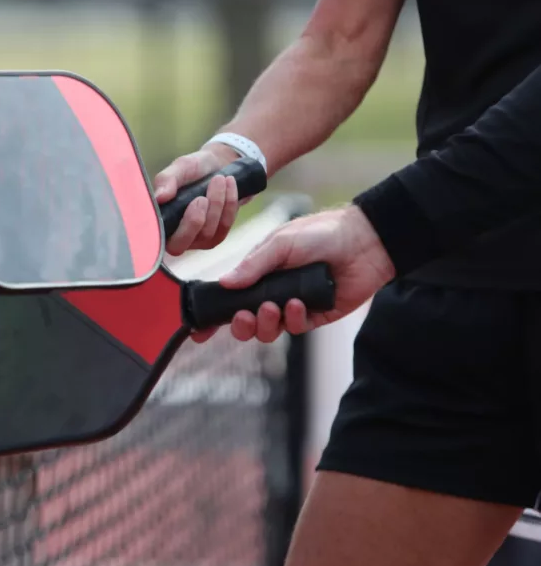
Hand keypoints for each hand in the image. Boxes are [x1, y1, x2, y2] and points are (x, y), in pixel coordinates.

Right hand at [153, 143, 249, 254]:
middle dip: (194, 220)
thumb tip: (159, 198)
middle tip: (202, 197)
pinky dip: (229, 203)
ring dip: (216, 204)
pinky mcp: (217, 236)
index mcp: (161, 221)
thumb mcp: (179, 168)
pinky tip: (229, 184)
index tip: (192, 202)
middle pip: (182, 243)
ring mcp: (198, 240)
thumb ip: (167, 180)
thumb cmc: (194, 169)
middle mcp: (176, 236)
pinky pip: (224, 225)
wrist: (219, 165)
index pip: (160, 239)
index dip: (174, 228)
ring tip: (219, 179)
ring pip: (207, 233)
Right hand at [202, 205, 395, 343]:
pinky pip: (296, 328)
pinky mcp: (316, 316)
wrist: (365, 240)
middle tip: (245, 315)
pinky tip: (298, 304)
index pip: (230, 299)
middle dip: (240, 325)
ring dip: (265, 324)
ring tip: (272, 308)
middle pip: (246, 323)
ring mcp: (293, 306)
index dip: (214, 317)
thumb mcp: (280, 243)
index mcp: (258, 274)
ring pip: (268, 331)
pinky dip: (293, 319)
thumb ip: (253, 265)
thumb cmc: (320, 233)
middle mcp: (272, 293)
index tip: (200, 331)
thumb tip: (225, 283)